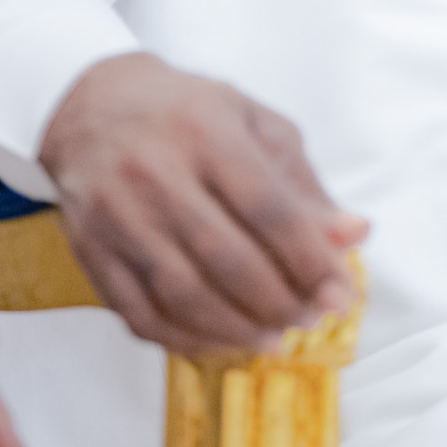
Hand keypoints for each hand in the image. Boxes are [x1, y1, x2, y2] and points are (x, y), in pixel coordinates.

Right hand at [39, 55, 367, 357]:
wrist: (94, 106)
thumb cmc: (189, 115)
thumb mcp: (254, 125)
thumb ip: (303, 185)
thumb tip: (356, 235)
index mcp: (207, 131)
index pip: (268, 208)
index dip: (310, 260)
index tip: (340, 293)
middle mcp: (157, 172)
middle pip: (227, 258)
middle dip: (279, 301)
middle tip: (310, 319)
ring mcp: (117, 215)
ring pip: (183, 294)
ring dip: (237, 329)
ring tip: (274, 338)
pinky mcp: (90, 250)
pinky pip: (139, 313)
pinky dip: (186, 339)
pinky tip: (221, 340)